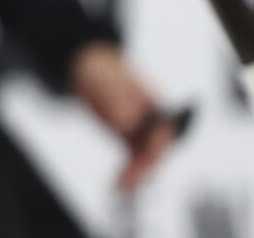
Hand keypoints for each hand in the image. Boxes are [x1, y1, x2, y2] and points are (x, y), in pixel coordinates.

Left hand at [70, 41, 176, 191]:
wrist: (87, 67)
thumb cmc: (102, 69)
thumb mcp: (107, 81)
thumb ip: (119, 101)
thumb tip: (128, 123)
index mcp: (158, 100)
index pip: (165, 128)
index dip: (159, 145)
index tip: (148, 158)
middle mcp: (154, 118)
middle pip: (158, 147)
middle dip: (147, 166)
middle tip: (130, 181)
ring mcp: (143, 129)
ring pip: (147, 158)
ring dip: (138, 174)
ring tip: (121, 186)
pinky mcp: (130, 138)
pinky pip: (134, 159)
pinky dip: (128, 171)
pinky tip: (119, 183)